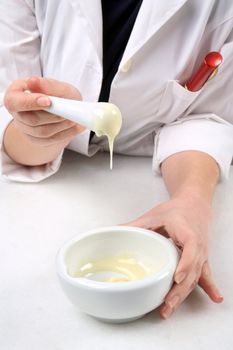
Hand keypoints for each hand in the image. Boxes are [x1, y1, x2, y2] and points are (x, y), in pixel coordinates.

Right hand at [4, 76, 83, 146]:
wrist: (65, 110)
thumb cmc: (58, 94)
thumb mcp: (57, 86)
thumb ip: (47, 85)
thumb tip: (33, 81)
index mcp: (15, 95)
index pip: (14, 102)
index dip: (30, 103)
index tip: (48, 101)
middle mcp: (17, 113)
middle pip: (31, 119)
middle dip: (53, 115)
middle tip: (68, 111)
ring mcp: (25, 128)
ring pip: (41, 132)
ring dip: (61, 125)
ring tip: (73, 118)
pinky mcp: (36, 139)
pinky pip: (49, 140)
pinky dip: (64, 133)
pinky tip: (74, 127)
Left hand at [126, 195, 222, 318]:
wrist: (194, 205)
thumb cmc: (177, 210)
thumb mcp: (155, 215)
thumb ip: (136, 225)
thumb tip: (116, 230)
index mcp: (188, 233)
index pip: (190, 249)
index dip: (185, 265)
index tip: (177, 278)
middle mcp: (198, 246)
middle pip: (192, 271)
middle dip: (179, 289)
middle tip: (166, 302)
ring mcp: (200, 255)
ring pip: (195, 278)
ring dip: (183, 294)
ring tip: (170, 308)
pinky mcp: (201, 260)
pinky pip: (205, 275)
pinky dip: (210, 287)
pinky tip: (215, 298)